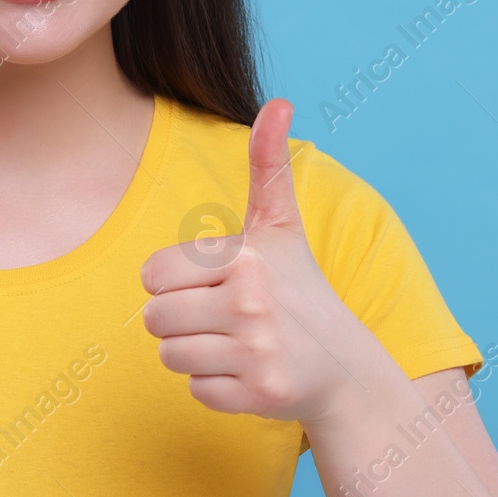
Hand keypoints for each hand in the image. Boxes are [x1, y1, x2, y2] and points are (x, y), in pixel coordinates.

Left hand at [139, 98, 378, 427]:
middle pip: (154, 319)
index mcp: (245, 256)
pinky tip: (247, 372)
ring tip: (234, 343)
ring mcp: (257, 351)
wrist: (345, 366)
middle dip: (180, 320)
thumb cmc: (297, 287)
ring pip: (169, 356)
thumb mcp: (280, 225)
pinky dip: (214, 387)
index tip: (212, 282)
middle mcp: (250, 302)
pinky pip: (194, 391)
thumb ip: (269, 164)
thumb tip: (278, 102)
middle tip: (221, 317)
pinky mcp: (259, 394)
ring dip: (194, 354)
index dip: (174, 281)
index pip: (152, 274)